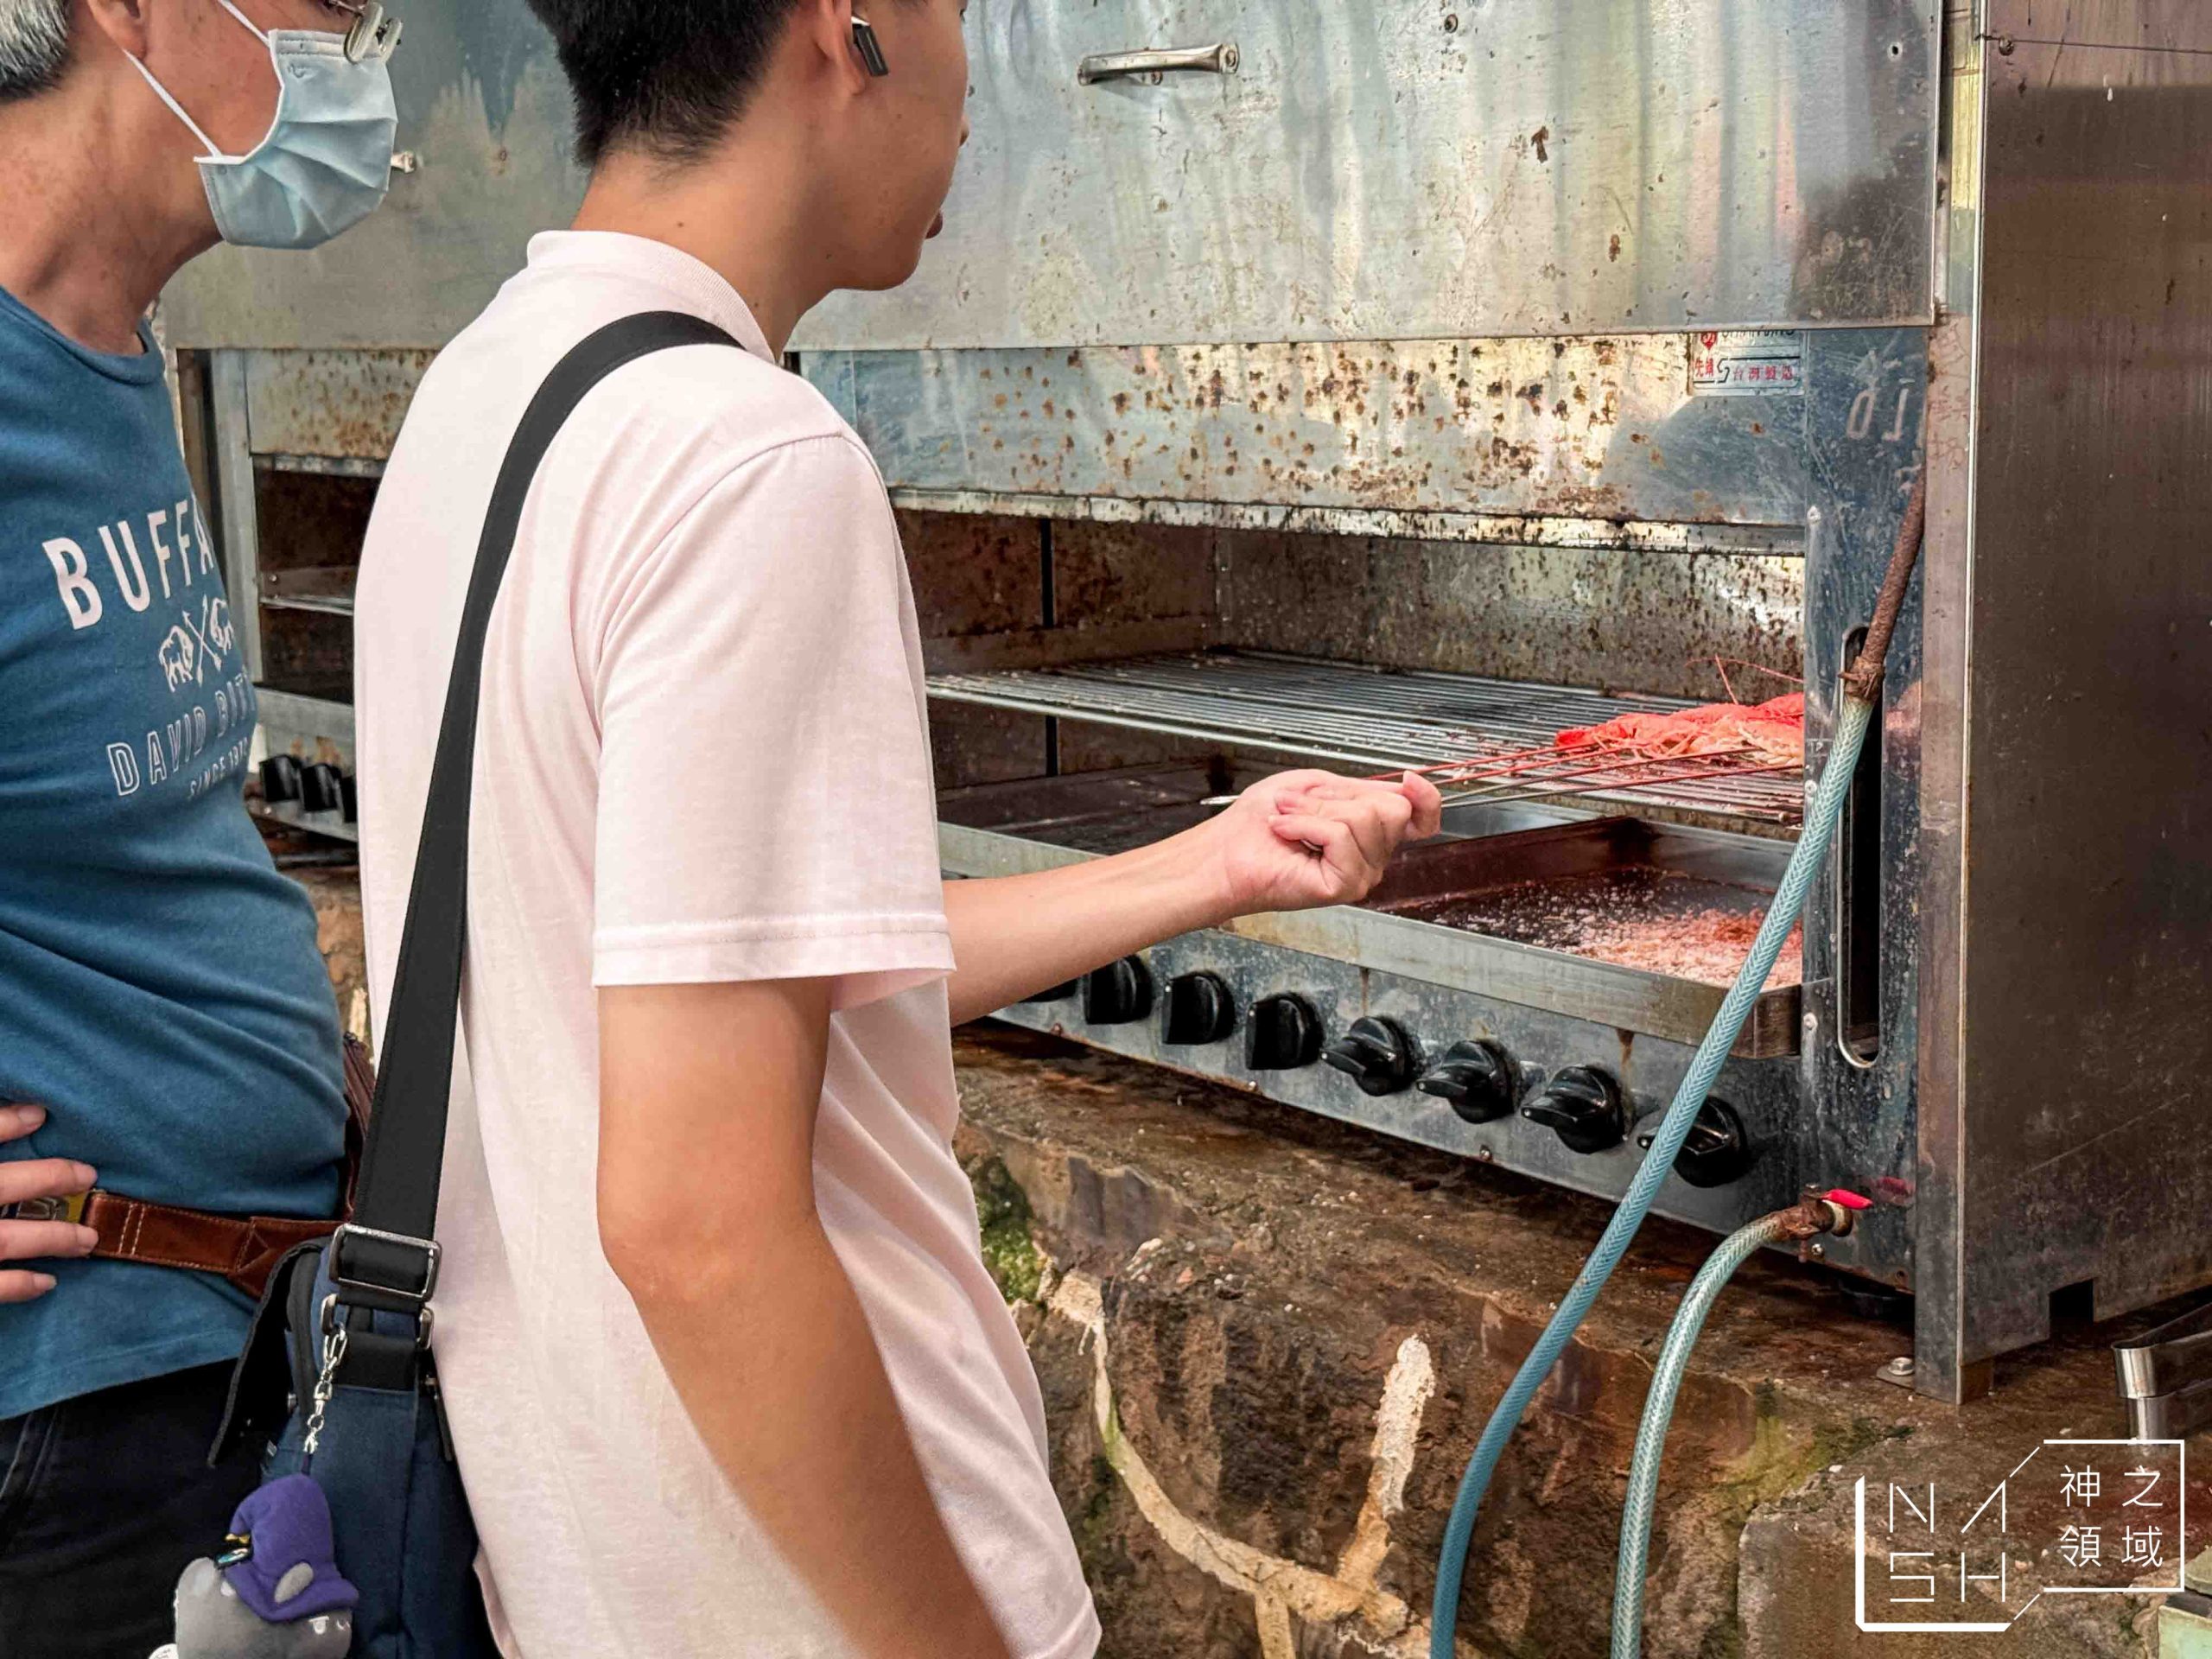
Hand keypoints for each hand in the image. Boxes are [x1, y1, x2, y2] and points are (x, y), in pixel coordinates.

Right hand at [0, 1106, 98, 1304]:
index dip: (3, 1122)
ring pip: (4, 1238)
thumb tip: (21, 1118)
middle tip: (90, 1175)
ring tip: (89, 1238)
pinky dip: (18, 1284)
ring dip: (51, 1236)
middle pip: (0, 1184)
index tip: (42, 1113)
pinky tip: (49, 1281)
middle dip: (47, 1178)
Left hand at [1198, 769, 1443, 916]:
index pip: (1421, 817)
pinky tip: (1285, 833)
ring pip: (1365, 819)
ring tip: (1287, 819)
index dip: (1425, 797)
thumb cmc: (1258, 822)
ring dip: (1316, 809)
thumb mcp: (1314, 786)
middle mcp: (1371, 856)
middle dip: (1341, 795)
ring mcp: (1361, 873)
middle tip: (1302, 804)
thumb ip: (1359, 786)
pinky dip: (1307, 825)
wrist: (1224, 852)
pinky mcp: (1343, 886)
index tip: (1408, 778)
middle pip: (1392, 808)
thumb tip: (1401, 787)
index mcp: (1368, 832)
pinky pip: (1341, 837)